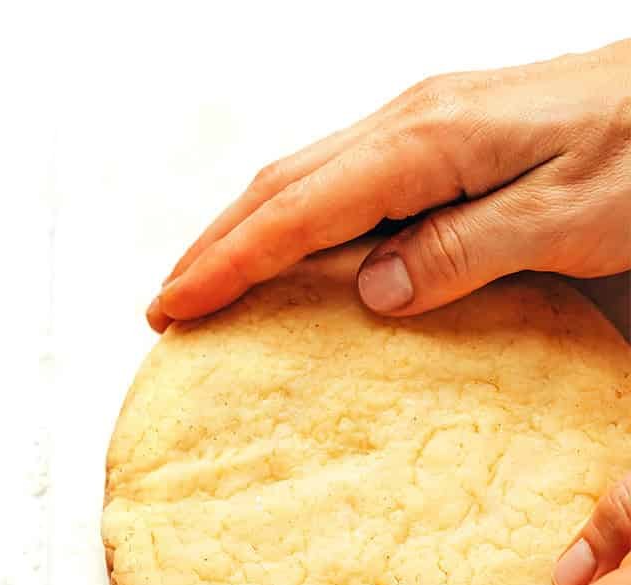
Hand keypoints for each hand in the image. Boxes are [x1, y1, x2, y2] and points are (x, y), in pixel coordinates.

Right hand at [148, 41, 630, 328]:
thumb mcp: (573, 218)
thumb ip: (468, 251)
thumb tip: (371, 289)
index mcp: (432, 141)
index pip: (300, 209)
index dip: (228, 263)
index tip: (172, 313)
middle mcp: (418, 120)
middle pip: (285, 183)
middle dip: (214, 246)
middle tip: (162, 312)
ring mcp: (433, 121)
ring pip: (309, 174)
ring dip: (246, 230)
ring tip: (204, 284)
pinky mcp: (453, 132)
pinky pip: (347, 177)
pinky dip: (296, 218)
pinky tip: (290, 251)